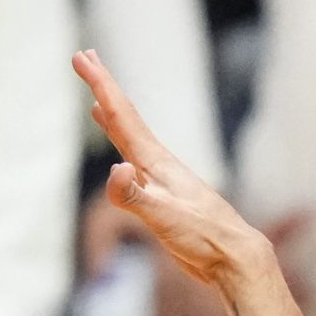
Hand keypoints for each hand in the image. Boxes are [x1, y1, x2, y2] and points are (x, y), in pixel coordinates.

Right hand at [77, 51, 277, 298]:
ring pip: (132, 139)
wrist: (234, 258)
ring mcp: (163, 180)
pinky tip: (123, 158)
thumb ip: (134, 196)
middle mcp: (158, 164)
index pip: (122, 116)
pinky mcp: (166, 198)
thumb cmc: (202, 237)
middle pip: (126, 118)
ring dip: (114, 116)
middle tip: (86, 57)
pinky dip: (126, 150)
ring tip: (99, 100)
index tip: (81, 58)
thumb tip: (114, 170)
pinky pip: (138, 163)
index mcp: (156, 162)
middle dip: (105, 87)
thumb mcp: (163, 218)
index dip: (101, 85)